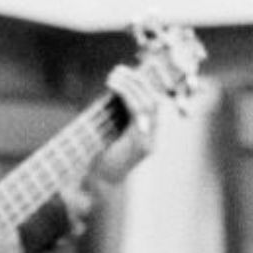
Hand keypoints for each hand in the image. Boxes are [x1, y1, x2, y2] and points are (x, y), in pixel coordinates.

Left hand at [91, 65, 161, 184]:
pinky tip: (114, 85)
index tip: (133, 69)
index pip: (154, 103)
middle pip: (155, 100)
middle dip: (139, 80)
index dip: (147, 83)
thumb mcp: (109, 132)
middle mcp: (152, 137)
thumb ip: (116, 115)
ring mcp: (149, 141)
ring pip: (148, 103)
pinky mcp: (140, 143)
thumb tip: (114, 87)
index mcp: (147, 135)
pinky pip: (138, 111)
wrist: (97, 184)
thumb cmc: (98, 158)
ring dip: (131, 84)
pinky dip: (127, 94)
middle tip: (121, 69)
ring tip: (114, 74)